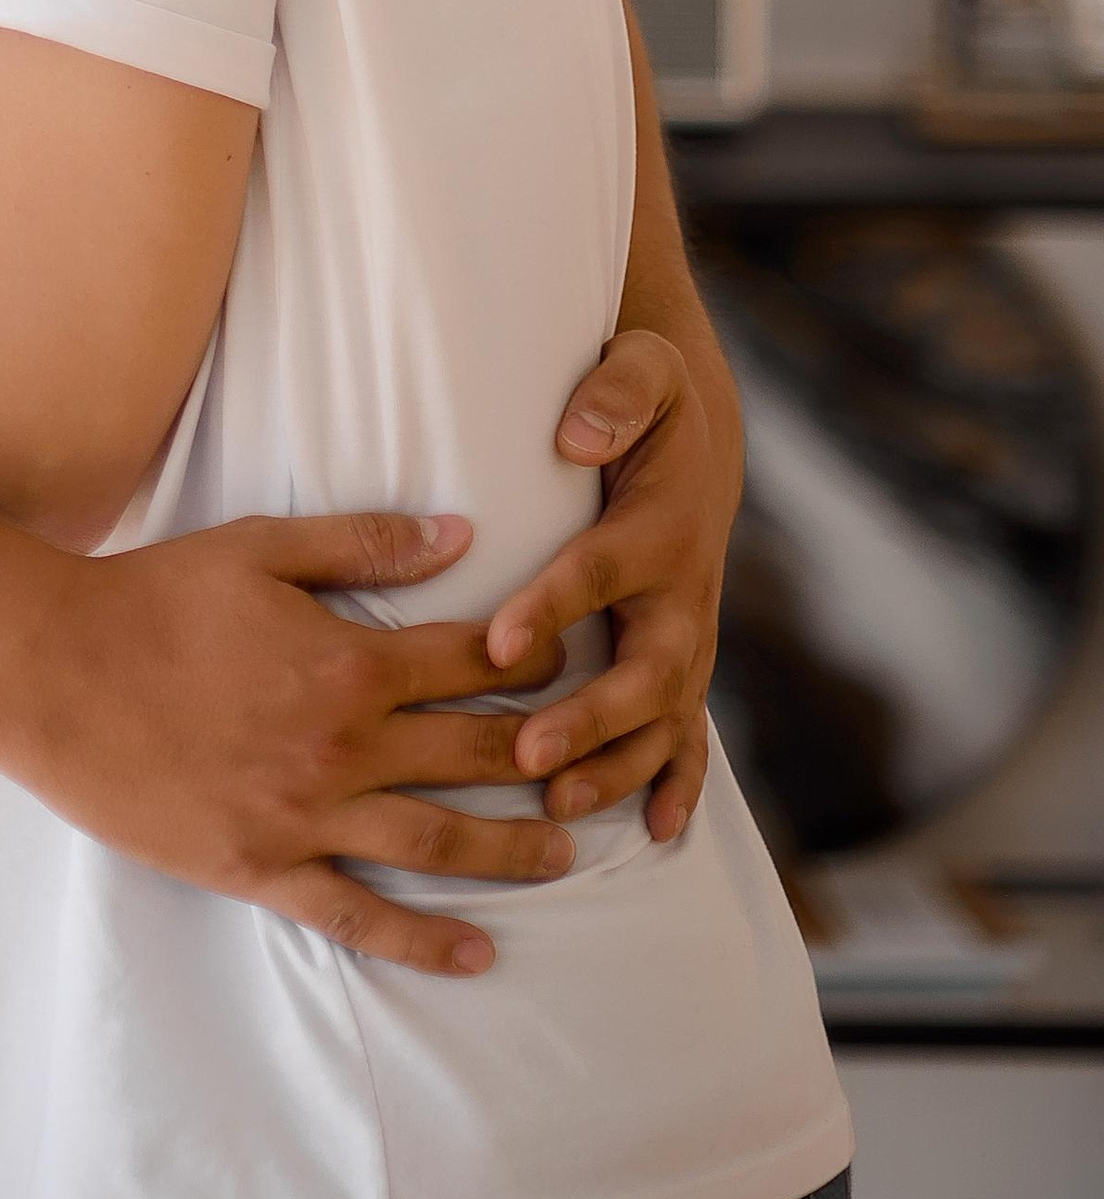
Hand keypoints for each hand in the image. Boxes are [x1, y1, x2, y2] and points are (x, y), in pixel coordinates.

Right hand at [4, 511, 571, 977]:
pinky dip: (424, 939)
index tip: (571, 661)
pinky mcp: (264, 868)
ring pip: (440, 843)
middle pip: (477, 756)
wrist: (56, 673)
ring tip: (566, 857)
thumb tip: (461, 533)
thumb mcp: (259, 548)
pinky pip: (360, 915)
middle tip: (599, 767)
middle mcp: (345, 746)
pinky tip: (477, 954)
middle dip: (550, 760)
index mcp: (351, 661)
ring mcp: (308, 816)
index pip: (474, 661)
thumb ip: (364, 544)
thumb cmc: (155, 598)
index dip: (535, 657)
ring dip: (513, 851)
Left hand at [485, 330, 735, 840]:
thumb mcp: (640, 367)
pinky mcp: (686, 661)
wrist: (700, 437)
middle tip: (526, 752)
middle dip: (590, 717)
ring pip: (663, 718)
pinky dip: (679, 782)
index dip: (552, 607)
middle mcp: (682, 592)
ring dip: (616, 765)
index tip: (497, 644)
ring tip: (556, 801)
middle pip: (644, 668)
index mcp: (658, 524)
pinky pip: (690, 733)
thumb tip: (575, 436)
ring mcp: (688, 635)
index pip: (599, 569)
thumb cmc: (649, 396)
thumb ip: (615, 393)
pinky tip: (655, 831)